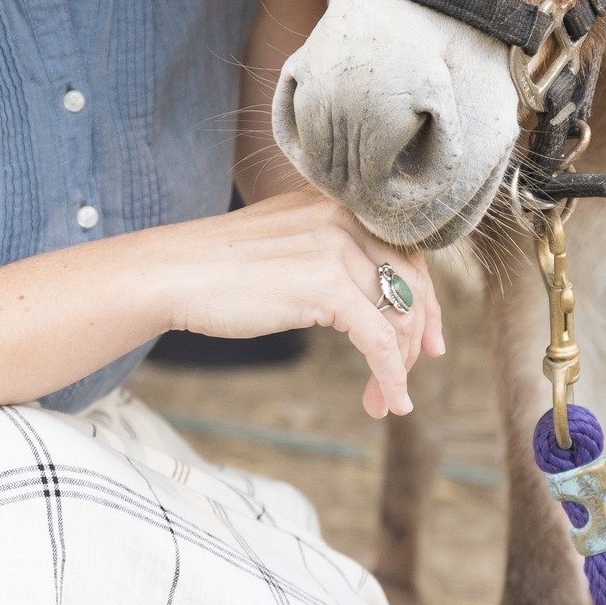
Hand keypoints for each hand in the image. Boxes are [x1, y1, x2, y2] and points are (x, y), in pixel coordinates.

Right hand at [134, 188, 445, 417]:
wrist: (174, 272)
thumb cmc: (220, 267)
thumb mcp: (286, 242)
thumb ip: (330, 253)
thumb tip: (376, 296)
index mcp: (336, 202)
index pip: (406, 250)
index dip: (427, 299)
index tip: (431, 341)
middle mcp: (343, 216)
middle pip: (411, 282)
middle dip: (417, 336)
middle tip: (410, 377)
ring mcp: (337, 248)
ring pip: (400, 315)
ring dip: (399, 366)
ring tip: (382, 399)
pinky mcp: (328, 286)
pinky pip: (380, 340)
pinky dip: (390, 377)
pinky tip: (386, 402)